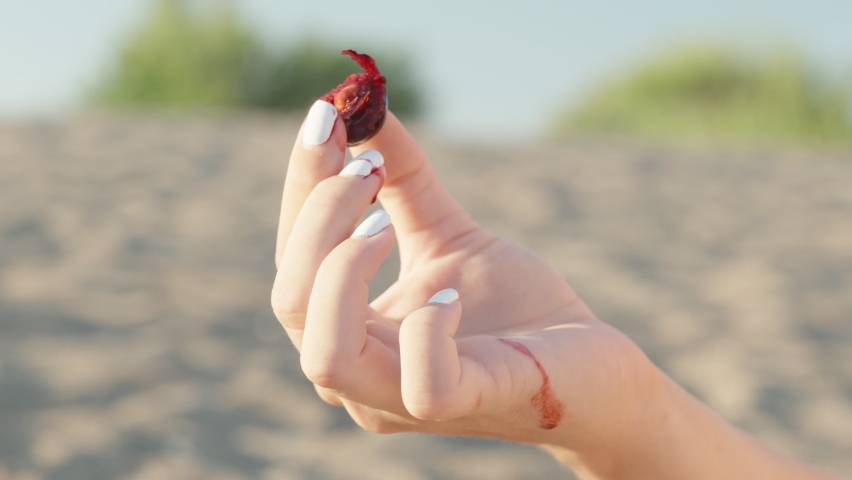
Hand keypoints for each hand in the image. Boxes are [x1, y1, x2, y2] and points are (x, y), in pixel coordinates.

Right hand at [271, 101, 662, 463]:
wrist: (588, 366)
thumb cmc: (512, 307)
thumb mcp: (447, 232)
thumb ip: (402, 181)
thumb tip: (362, 110)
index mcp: (349, 332)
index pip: (294, 264)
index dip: (302, 188)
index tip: (327, 115)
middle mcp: (360, 377)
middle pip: (291, 302)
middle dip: (320, 218)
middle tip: (368, 167)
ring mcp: (406, 401)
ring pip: (327, 355)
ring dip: (346, 269)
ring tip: (387, 221)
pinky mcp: (467, 405)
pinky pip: (423, 384)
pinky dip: (430, 326)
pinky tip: (454, 293)